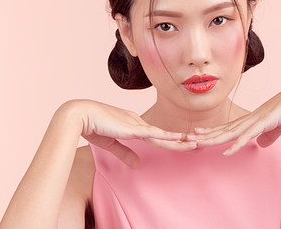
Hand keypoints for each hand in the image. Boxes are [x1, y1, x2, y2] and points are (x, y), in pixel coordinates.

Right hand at [64, 100, 196, 167]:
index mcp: (134, 125)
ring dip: (180, 139)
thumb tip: (137, 165)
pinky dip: (166, 136)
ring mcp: (136, 124)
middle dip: (182, 140)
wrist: (80, 116)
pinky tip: (178, 138)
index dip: (172, 141)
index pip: (157, 136)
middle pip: (165, 134)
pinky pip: (153, 133)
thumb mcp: (112, 144)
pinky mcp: (132, 127)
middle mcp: (139, 123)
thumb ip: (125, 153)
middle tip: (199, 143)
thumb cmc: (93, 127)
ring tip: (196, 142)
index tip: (186, 144)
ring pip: (163, 135)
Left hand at [194, 78, 280, 155]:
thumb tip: (260, 145)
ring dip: (214, 139)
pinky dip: (236, 144)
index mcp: (253, 118)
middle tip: (187, 137)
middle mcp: (250, 118)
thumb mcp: (278, 126)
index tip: (198, 133)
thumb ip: (268, 135)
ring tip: (198, 143)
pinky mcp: (265, 123)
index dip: (213, 131)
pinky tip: (226, 152)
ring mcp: (256, 120)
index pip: (228, 127)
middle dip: (206, 134)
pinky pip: (247, 136)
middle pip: (224, 129)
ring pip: (230, 132)